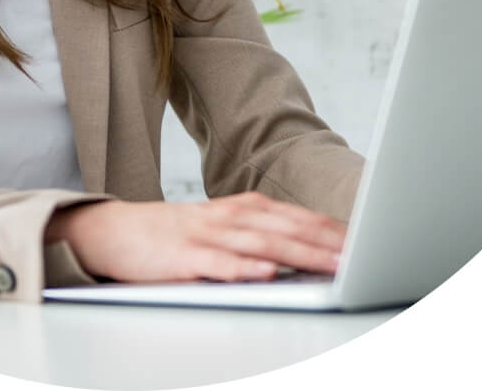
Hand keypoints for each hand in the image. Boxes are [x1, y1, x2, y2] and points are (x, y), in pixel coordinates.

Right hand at [44, 191, 345, 282]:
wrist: (113, 230)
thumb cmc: (173, 235)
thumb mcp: (220, 229)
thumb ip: (259, 237)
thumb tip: (308, 252)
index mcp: (241, 208)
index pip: (296, 217)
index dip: (331, 229)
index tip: (367, 240)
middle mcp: (228, 216)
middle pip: (286, 227)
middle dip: (327, 242)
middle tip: (363, 253)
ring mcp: (205, 235)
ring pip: (260, 244)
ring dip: (298, 254)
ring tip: (332, 265)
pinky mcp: (181, 257)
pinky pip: (217, 263)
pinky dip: (243, 268)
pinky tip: (266, 274)